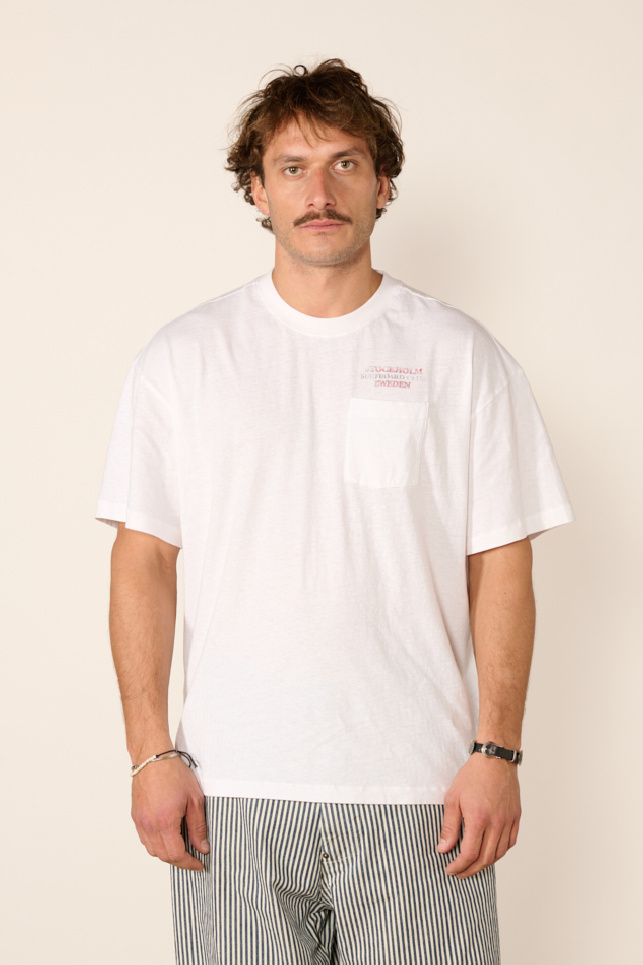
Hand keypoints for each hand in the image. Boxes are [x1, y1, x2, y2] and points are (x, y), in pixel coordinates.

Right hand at [131, 756, 208, 870]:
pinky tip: (168, 836)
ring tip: (182, 847)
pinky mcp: (136, 816)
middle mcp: (149, 825)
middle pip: (163, 856)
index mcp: (165, 822)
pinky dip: (156, 844)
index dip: (189, 863)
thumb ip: (198, 826)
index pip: (176, 855)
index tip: (199, 864)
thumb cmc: (174, 773)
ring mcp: (140, 821)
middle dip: (179, 861)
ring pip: (152, 850)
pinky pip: (145, 839)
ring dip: (167, 853)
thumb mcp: (194, 799)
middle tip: (193, 857)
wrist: (153, 757)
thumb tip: (202, 847)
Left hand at [437, 752, 520, 877]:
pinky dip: (500, 852)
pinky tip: (491, 852)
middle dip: (470, 870)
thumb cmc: (472, 776)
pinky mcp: (516, 817)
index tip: (450, 869)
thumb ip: (449, 826)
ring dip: (485, 864)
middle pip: (485, 859)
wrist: (495, 759)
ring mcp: (508, 821)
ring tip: (473, 865)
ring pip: (499, 853)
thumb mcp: (453, 798)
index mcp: (479, 819)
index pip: (469, 854)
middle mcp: (496, 824)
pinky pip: (510, 842)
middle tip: (459, 873)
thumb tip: (444, 848)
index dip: (459, 866)